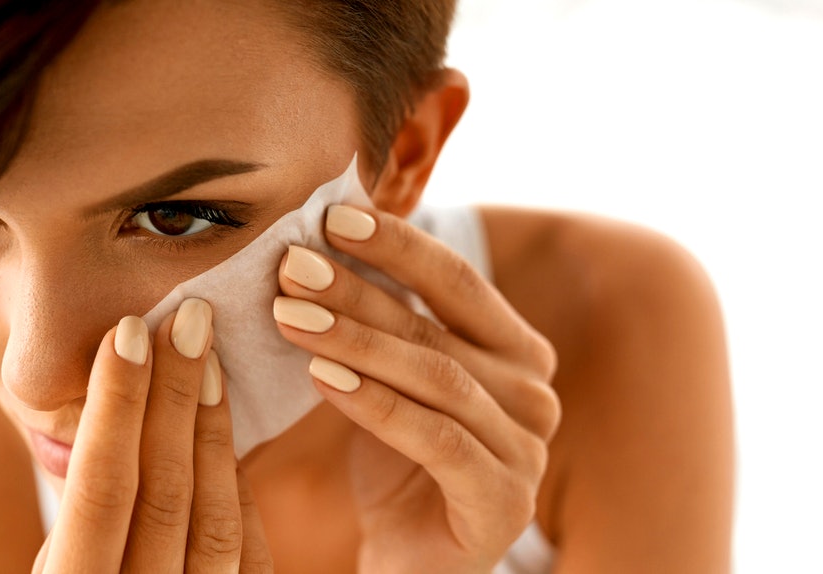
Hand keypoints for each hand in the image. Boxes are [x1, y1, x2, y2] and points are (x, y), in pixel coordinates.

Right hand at [31, 298, 272, 572]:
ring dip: (215, 431)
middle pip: (167, 493)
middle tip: (190, 318)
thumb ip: (79, 525)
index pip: (100, 491)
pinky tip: (227, 433)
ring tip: (211, 360)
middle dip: (177, 398)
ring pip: (217, 518)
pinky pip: (250, 553)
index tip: (131, 330)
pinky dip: (238, 489)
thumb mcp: (56, 573)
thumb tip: (109, 414)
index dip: (117, 407)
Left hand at [275, 206, 560, 572]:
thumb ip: (383, 322)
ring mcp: (527, 449)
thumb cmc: (397, 463)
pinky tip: (321, 377)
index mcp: (516, 351)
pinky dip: (376, 403)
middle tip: (291, 264)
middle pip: (438, 326)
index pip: (458, 281)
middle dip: (358, 289)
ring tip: (288, 315)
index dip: (398, 245)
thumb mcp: (391, 380)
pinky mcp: (504, 501)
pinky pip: (436, 437)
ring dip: (357, 340)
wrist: (411, 561)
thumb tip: (318, 246)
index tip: (332, 217)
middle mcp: (534, 393)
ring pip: (436, 376)